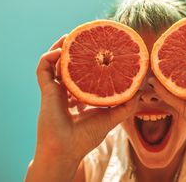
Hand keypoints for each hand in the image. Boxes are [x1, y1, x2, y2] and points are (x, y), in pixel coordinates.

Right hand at [35, 35, 138, 161]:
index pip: (86, 72)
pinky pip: (43, 68)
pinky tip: (60, 51)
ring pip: (55, 62)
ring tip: (71, 36)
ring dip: (61, 47)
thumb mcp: (113, 117)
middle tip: (87, 37)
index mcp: (82, 94)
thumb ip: (127, 105)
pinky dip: (49, 57)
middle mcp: (69, 89)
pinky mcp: (46, 90)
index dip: (92, 60)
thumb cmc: (87, 136)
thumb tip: (142, 89)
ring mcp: (56, 89)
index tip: (102, 48)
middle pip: (71, 64)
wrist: (67, 149)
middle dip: (77, 49)